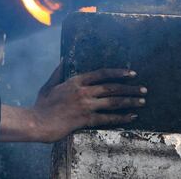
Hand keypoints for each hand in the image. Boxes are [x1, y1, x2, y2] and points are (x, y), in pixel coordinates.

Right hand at [0, 64, 145, 143]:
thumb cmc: (42, 105)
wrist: (37, 122)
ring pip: (113, 101)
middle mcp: (82, 91)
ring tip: (142, 101)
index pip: (101, 73)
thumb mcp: (49, 85)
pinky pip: (108, 118)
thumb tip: (64, 59)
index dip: (118, 72)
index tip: (131, 73)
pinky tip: (131, 116)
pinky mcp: (85, 119)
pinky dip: (121, 117)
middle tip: (143, 89)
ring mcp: (85, 105)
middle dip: (129, 88)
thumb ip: (58, 72)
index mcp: (74, 81)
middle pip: (111, 87)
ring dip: (130, 101)